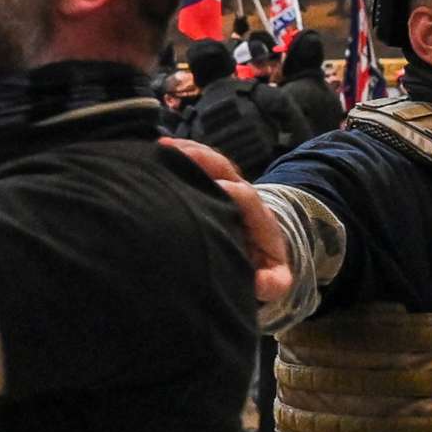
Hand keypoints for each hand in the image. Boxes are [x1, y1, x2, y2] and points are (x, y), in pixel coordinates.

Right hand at [161, 137, 293, 307]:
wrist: (264, 255)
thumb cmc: (263, 269)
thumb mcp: (273, 281)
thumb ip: (272, 283)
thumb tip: (259, 284)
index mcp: (259, 218)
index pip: (246, 197)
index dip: (231, 191)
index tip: (213, 189)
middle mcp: (243, 196)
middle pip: (226, 169)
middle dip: (204, 159)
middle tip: (178, 153)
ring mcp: (227, 186)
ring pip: (210, 162)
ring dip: (188, 152)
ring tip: (162, 148)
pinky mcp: (213, 185)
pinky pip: (198, 164)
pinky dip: (180, 155)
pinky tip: (157, 152)